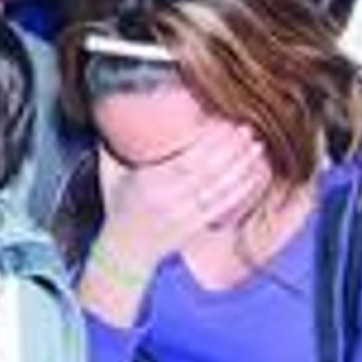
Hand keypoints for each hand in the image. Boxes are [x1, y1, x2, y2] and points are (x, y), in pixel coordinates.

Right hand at [94, 121, 268, 270]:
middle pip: (206, 173)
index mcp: (147, 183)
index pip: (185, 160)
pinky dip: (240, 191)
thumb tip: (106, 109)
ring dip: (240, 167)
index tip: (224, 123)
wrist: (124, 253)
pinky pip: (223, 207)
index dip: (208, 142)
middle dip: (230, 150)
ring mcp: (184, 216)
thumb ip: (110, 145)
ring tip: (255, 147)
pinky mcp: (196, 228)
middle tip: (247, 129)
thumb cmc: (117, 208)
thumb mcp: (109, 175)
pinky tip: (253, 175)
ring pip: (219, 189)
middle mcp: (168, 200)